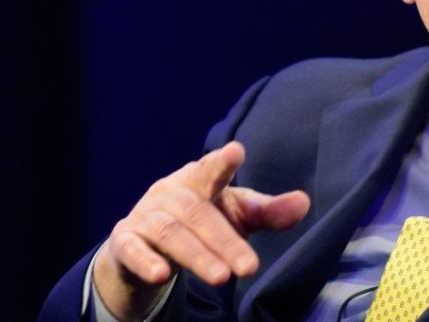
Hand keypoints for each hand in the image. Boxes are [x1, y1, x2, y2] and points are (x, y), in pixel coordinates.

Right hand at [93, 141, 309, 320]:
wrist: (144, 246)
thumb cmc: (200, 222)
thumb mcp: (235, 216)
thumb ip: (266, 212)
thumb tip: (304, 203)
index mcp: (199, 179)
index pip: (212, 169)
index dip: (222, 162)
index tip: (236, 151)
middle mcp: (170, 193)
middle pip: (198, 213)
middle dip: (225, 241)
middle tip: (250, 267)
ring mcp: (145, 216)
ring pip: (170, 233)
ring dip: (197, 256)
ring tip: (222, 277)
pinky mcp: (124, 242)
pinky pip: (132, 249)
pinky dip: (145, 261)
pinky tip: (160, 275)